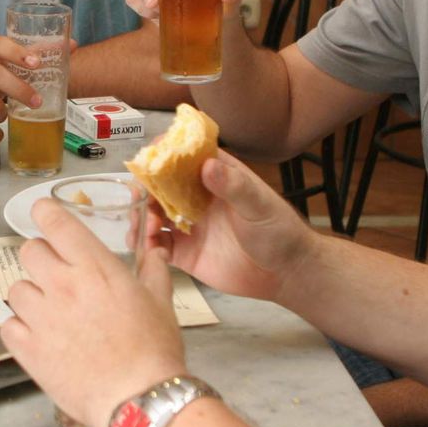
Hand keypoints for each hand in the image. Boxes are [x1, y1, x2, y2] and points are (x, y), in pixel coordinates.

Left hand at [2, 199, 187, 426]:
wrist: (139, 399)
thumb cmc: (154, 350)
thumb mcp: (161, 301)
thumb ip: (152, 268)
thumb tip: (154, 249)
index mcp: (94, 266)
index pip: (54, 221)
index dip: (44, 213)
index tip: (44, 215)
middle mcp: (62, 285)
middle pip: (29, 251)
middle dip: (42, 259)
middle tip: (58, 276)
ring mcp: (41, 318)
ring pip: (16, 289)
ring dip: (31, 296)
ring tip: (50, 313)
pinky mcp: (28, 350)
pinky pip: (8, 325)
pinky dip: (20, 328)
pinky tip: (39, 337)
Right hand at [145, 150, 314, 302]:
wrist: (285, 273)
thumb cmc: (279, 231)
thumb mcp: (259, 205)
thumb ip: (233, 186)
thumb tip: (206, 166)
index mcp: (216, 177)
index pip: (185, 156)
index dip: (164, 153)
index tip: (150, 159)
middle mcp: (197, 198)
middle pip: (160, 185)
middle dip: (146, 190)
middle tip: (142, 200)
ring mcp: (188, 225)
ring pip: (153, 214)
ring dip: (142, 217)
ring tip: (147, 228)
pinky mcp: (185, 252)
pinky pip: (157, 246)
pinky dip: (146, 245)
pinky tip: (148, 247)